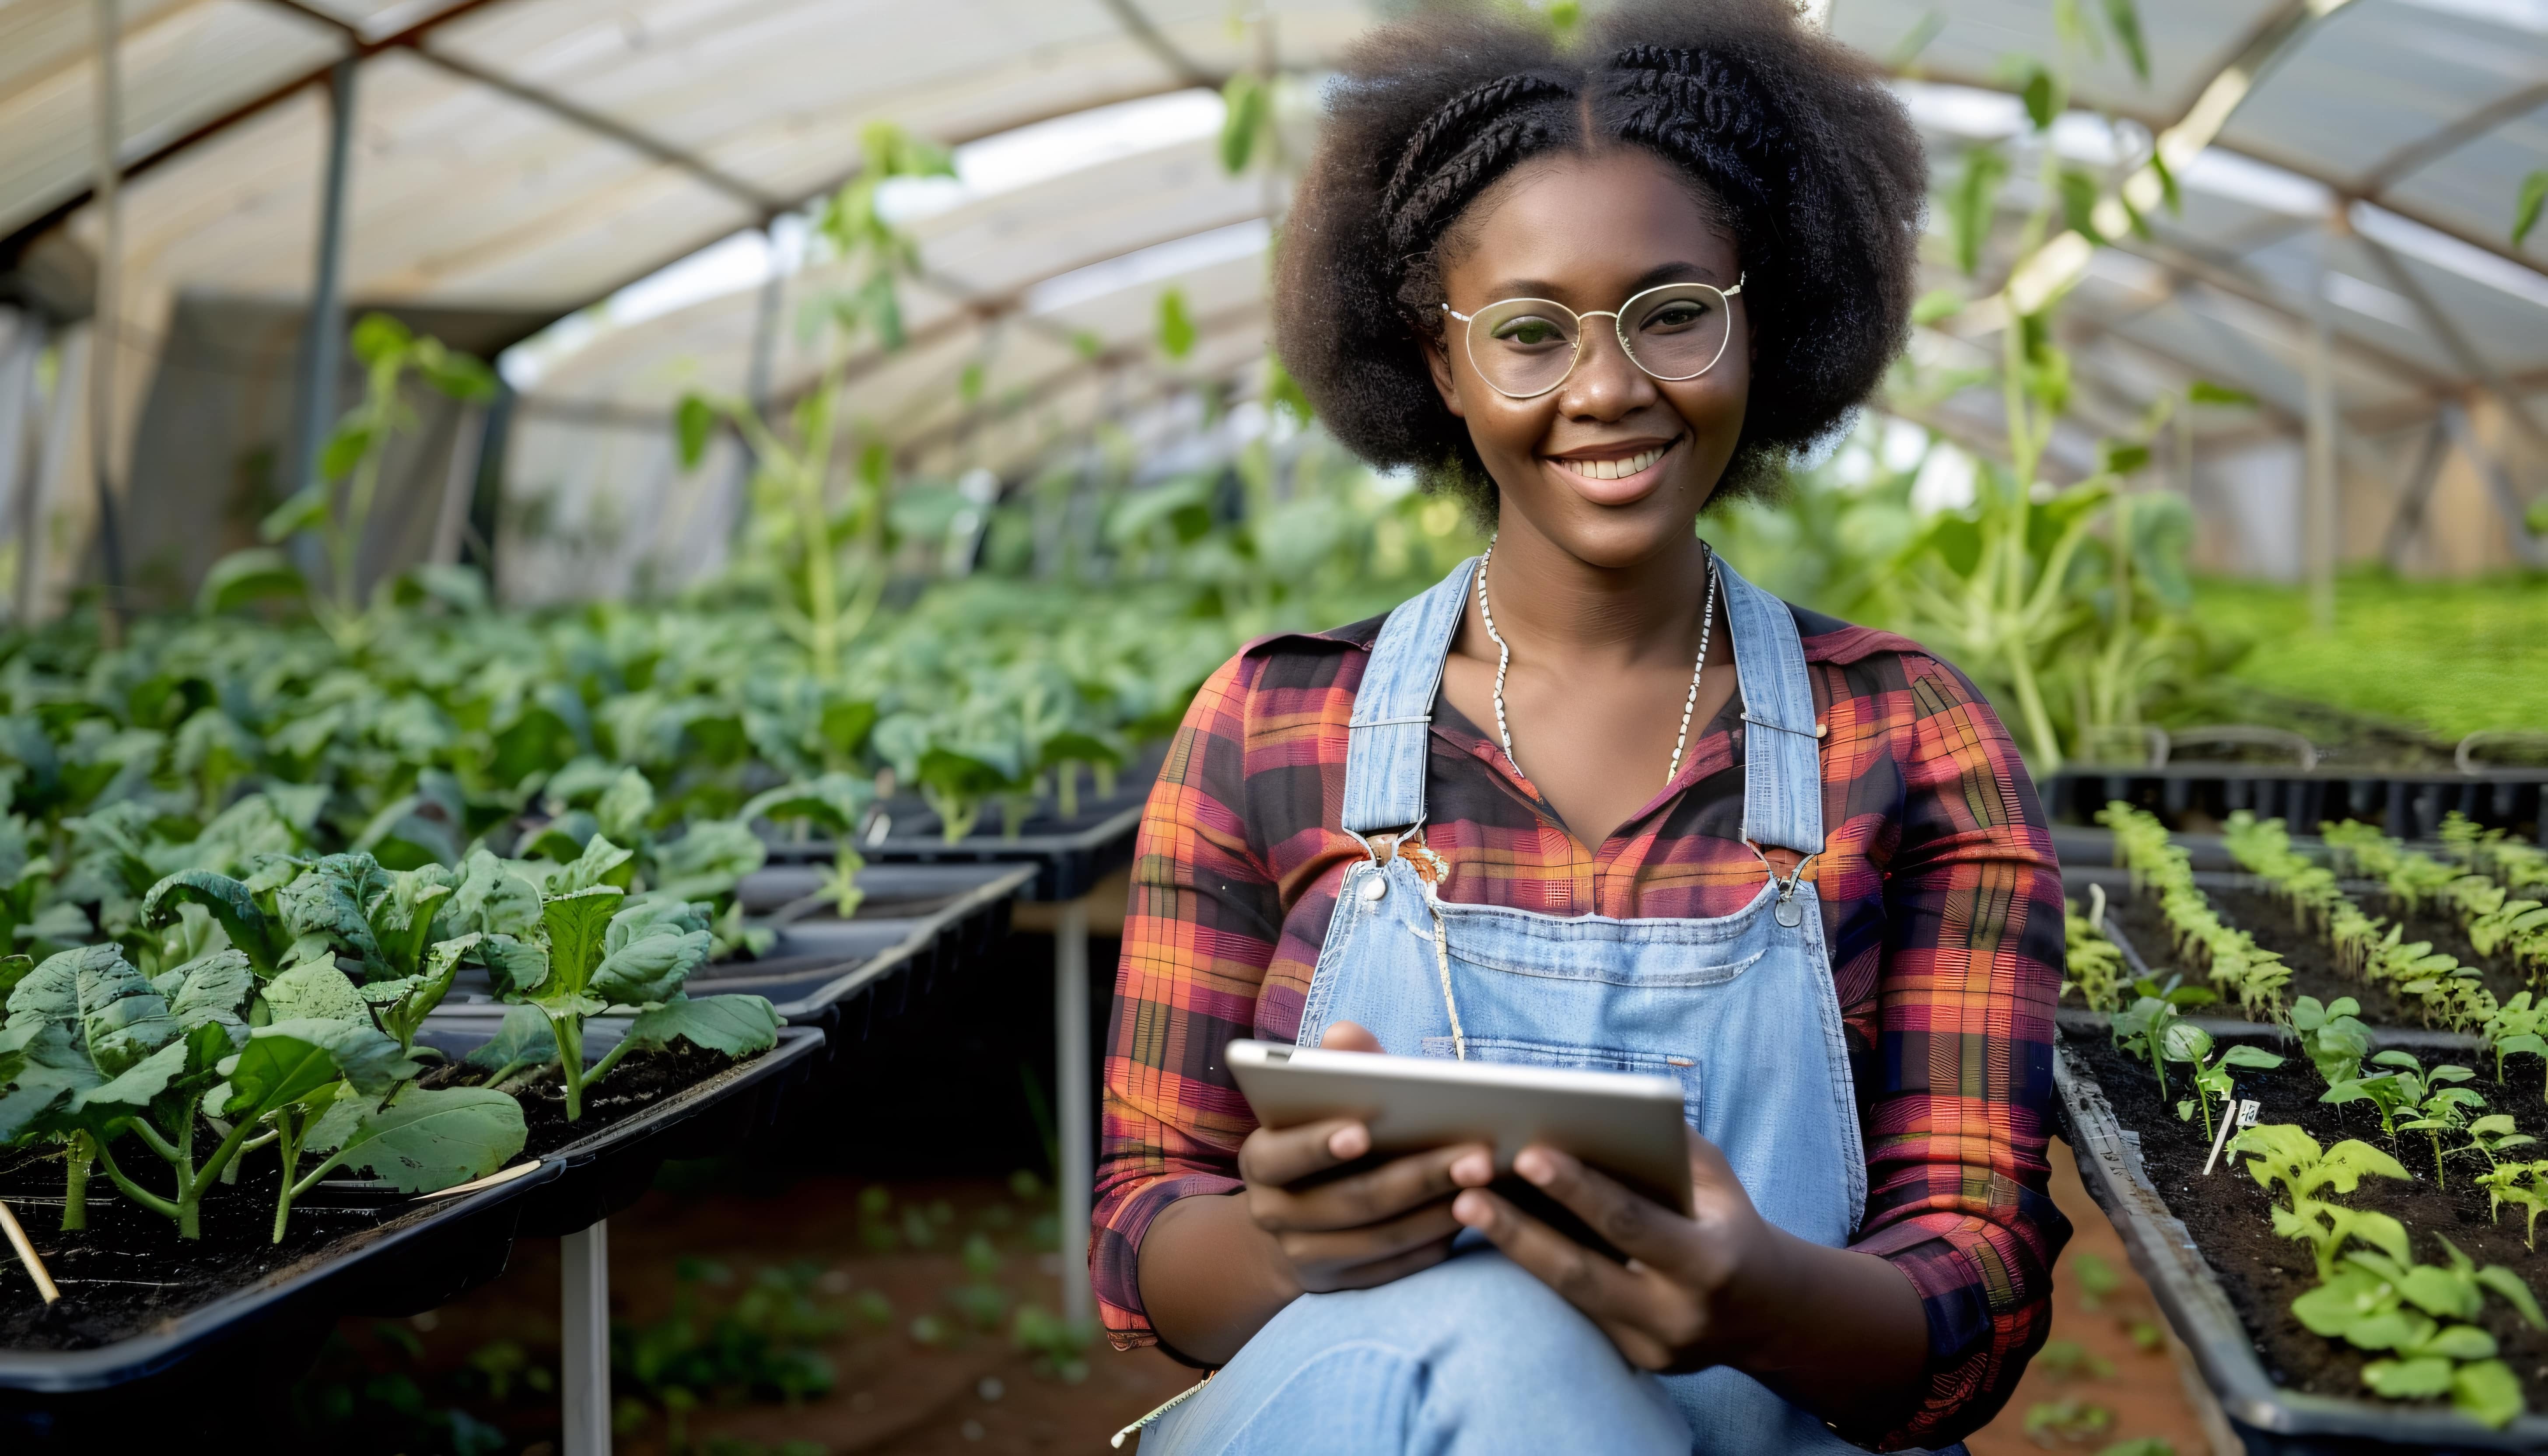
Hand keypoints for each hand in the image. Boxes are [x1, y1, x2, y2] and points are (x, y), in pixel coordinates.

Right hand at [1235, 1021, 1494, 1295]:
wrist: (1295, 1216)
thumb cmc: (1323, 1135)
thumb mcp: (1325, 1098)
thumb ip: (1341, 1066)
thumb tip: (1344, 1035)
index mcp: (1261, 1160)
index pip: (1283, 1156)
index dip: (1318, 1145)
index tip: (1363, 1130)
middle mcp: (1273, 1214)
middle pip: (1351, 1201)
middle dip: (1417, 1177)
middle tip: (1476, 1155)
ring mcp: (1306, 1258)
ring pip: (1380, 1239)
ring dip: (1438, 1211)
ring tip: (1487, 1182)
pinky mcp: (1342, 1287)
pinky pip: (1396, 1268)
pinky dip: (1436, 1242)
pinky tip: (1475, 1214)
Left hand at [1447, 1127, 1777, 1371]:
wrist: (1770, 1312)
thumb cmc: (1730, 1222)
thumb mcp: (1715, 1179)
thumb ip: (1666, 1146)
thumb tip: (1596, 1108)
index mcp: (1708, 1263)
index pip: (1629, 1223)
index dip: (1577, 1189)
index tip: (1527, 1154)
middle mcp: (1678, 1314)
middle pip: (1582, 1274)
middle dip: (1520, 1231)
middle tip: (1466, 1191)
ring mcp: (1651, 1347)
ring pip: (1567, 1298)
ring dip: (1513, 1250)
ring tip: (1466, 1207)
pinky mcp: (1631, 1359)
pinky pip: (1574, 1310)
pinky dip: (1535, 1270)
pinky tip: (1498, 1234)